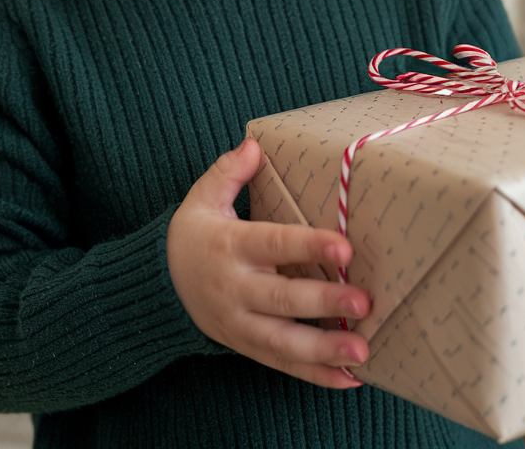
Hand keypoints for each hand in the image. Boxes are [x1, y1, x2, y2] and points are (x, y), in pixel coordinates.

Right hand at [166, 136, 370, 388]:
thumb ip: (228, 172)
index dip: (308, 246)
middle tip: (364, 303)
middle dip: (324, 303)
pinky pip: (282, 364)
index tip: (343, 247)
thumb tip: (253, 146)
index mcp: (230, 247)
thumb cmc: (193, 235)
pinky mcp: (245, 346)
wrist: (160, 286)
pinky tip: (350, 380)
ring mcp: (239, 323)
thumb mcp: (201, 198)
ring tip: (362, 352)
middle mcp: (235, 289)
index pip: (273, 244)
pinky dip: (316, 376)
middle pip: (282, 298)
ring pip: (283, 342)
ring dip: (324, 349)